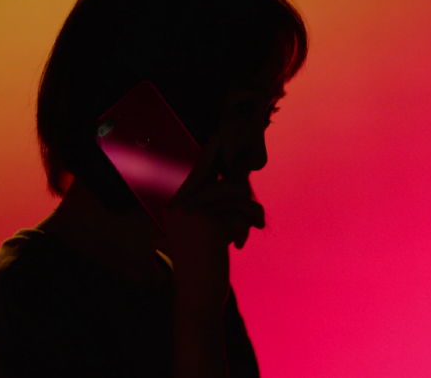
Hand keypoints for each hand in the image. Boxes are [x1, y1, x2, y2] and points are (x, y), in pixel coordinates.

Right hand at [164, 134, 264, 300]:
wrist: (196, 297)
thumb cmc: (203, 266)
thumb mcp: (203, 232)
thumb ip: (213, 207)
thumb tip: (236, 182)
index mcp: (176, 204)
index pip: (199, 171)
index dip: (211, 153)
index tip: (219, 134)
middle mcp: (180, 204)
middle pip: (226, 183)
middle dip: (246, 200)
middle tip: (255, 218)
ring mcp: (192, 213)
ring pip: (237, 197)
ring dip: (249, 216)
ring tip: (249, 231)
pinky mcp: (208, 224)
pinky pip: (240, 215)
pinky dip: (244, 229)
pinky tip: (237, 245)